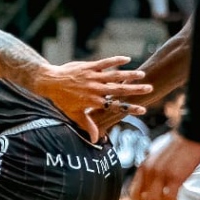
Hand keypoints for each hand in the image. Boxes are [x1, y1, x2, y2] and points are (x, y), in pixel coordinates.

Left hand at [34, 55, 151, 143]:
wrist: (50, 82)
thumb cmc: (62, 100)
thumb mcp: (74, 114)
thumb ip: (87, 125)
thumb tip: (95, 140)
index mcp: (93, 101)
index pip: (115, 106)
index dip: (129, 108)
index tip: (142, 110)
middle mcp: (95, 89)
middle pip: (118, 89)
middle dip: (134, 90)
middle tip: (149, 89)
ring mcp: (92, 77)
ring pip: (113, 75)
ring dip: (128, 75)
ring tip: (142, 75)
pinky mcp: (89, 66)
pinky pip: (104, 63)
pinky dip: (115, 61)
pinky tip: (127, 59)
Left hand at [128, 132, 199, 199]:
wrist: (192, 134)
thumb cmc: (179, 147)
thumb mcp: (159, 160)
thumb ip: (154, 173)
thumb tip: (156, 189)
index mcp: (143, 168)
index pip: (134, 192)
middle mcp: (149, 171)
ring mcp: (160, 175)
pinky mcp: (174, 177)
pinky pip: (170, 199)